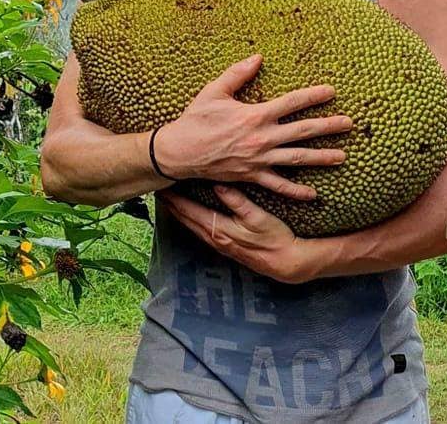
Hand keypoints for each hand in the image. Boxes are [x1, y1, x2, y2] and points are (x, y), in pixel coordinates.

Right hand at [152, 53, 351, 200]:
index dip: (313, 96)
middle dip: (328, 127)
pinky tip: (313, 194)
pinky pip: (278, 186)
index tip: (331, 91)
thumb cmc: (196, 119)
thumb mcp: (214, 91)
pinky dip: (296, 191)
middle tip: (349, 124)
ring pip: (297, 159)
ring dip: (322, 158)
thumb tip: (258, 57)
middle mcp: (262, 138)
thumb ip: (237, 73)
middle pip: (303, 131)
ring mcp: (259, 160)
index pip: (292, 103)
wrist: (180, 152)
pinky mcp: (252, 176)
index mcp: (255, 115)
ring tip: (343, 157)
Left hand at [162, 184, 315, 283]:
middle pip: (186, 220)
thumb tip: (218, 185)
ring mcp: (219, 244)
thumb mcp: (258, 217)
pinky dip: (191, 221)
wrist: (287, 262)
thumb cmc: (274, 237)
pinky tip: (190, 216)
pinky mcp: (226, 246)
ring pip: (192, 226)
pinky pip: (200, 231)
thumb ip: (237, 201)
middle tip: (159, 190)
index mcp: (219, 229)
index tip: (162, 187)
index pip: (190, 211)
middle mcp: (215, 238)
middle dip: (172, 205)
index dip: (175, 199)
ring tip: (169, 201)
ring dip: (180, 213)